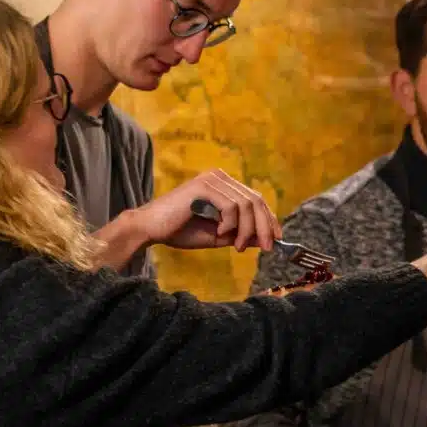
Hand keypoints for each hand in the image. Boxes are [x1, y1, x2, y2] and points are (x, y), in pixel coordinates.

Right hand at [133, 170, 282, 251]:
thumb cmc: (181, 231)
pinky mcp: (203, 186)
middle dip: (264, 226)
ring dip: (246, 230)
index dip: (269, 219)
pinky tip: (219, 233)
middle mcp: (220, 177)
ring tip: (236, 246)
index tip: (277, 239)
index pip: (256, 200)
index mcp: (224, 185)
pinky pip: (231, 206)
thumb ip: (241, 235)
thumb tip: (265, 239)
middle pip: (256, 201)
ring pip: (246, 205)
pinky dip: (230, 224)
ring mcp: (211, 179)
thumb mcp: (219, 236)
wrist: (150, 229)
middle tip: (266, 248)